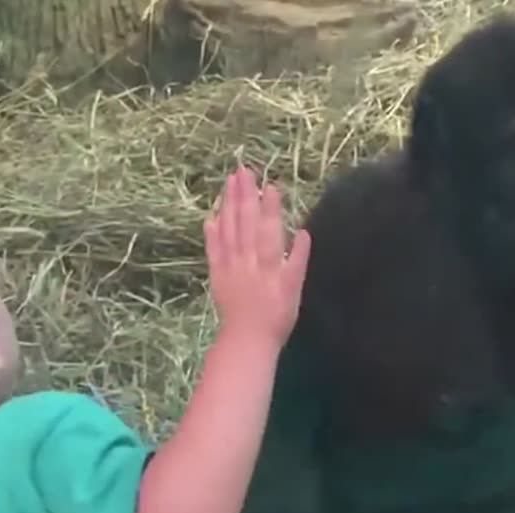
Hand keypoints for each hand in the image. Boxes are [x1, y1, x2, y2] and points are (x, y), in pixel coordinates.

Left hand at [203, 166, 310, 346]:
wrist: (248, 340)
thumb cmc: (278, 316)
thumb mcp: (295, 289)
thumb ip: (297, 260)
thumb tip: (302, 232)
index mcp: (268, 263)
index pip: (269, 228)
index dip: (269, 206)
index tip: (269, 184)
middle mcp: (247, 260)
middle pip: (245, 222)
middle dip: (245, 195)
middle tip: (243, 170)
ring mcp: (229, 266)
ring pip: (228, 229)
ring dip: (228, 204)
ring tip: (229, 182)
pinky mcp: (216, 274)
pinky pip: (213, 248)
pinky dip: (212, 231)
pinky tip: (212, 214)